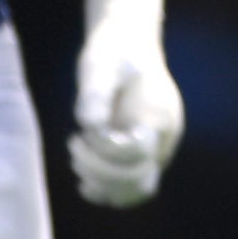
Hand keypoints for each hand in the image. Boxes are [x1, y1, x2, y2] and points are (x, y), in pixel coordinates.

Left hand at [69, 0, 185, 206]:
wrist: (127, 46)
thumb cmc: (114, 52)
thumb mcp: (101, 64)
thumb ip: (95, 93)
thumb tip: (90, 124)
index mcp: (158, 117)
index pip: (138, 154)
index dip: (106, 150)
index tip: (84, 130)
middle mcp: (162, 139)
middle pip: (141, 181)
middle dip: (103, 172)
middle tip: (74, 144)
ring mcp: (155, 150)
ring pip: (138, 191)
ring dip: (105, 185)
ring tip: (78, 160)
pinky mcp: (141, 156)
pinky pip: (130, 189)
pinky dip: (107, 191)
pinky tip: (84, 179)